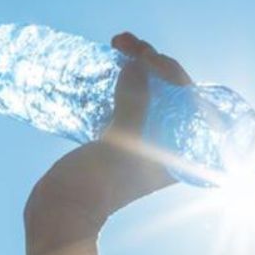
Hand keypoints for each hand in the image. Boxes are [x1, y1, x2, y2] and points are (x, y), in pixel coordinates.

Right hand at [24, 32, 194, 249]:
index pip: (193, 104)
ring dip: (138, 65)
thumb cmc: (96, 186)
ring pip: (150, 92)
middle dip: (154, 63)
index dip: (175, 73)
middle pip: (172, 94)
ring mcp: (144, 141)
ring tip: (118, 43)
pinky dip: (123, 78)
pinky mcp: (119, 138)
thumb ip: (135, 105)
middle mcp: (168, 147)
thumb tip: (140, 64)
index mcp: (181, 155)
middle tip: (127, 42)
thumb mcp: (120, 144)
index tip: (149, 57)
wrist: (61, 211)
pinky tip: (112, 61)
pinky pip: (129, 99)